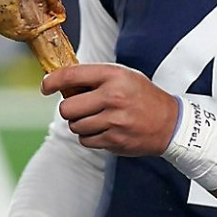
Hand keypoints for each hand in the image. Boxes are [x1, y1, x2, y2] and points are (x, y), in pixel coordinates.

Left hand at [41, 63, 178, 156]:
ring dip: (80, 123)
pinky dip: (89, 136)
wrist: (170, 124)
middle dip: (69, 109)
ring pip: (75, 126)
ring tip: (96, 118)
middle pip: (67, 108)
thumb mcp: (123, 76)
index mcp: (113, 76)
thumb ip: (94, 78)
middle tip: (79, 107)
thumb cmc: (143, 97)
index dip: (52, 81)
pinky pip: (85, 140)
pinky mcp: (114, 140)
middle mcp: (113, 97)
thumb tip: (62, 84)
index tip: (46, 86)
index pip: (71, 75)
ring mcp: (114, 121)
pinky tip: (104, 130)